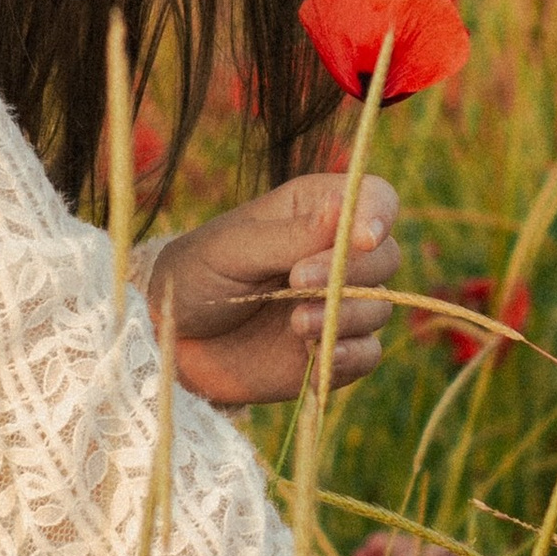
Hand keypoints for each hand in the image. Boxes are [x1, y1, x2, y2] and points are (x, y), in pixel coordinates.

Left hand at [141, 172, 401, 408]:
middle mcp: (337, 254)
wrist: (172, 340)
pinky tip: (312, 356)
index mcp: (317, 210)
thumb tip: (344, 207)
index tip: (361, 238)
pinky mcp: (334, 349)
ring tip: (295, 323)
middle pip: (385, 256)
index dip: (378, 215)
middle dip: (351, 271)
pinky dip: (348, 356)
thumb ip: (290, 236)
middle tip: (298, 281)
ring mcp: (340, 304)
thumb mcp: (233, 249)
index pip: (375, 199)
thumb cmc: (196, 276)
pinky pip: (367, 354)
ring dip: (345, 316)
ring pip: (379, 306)